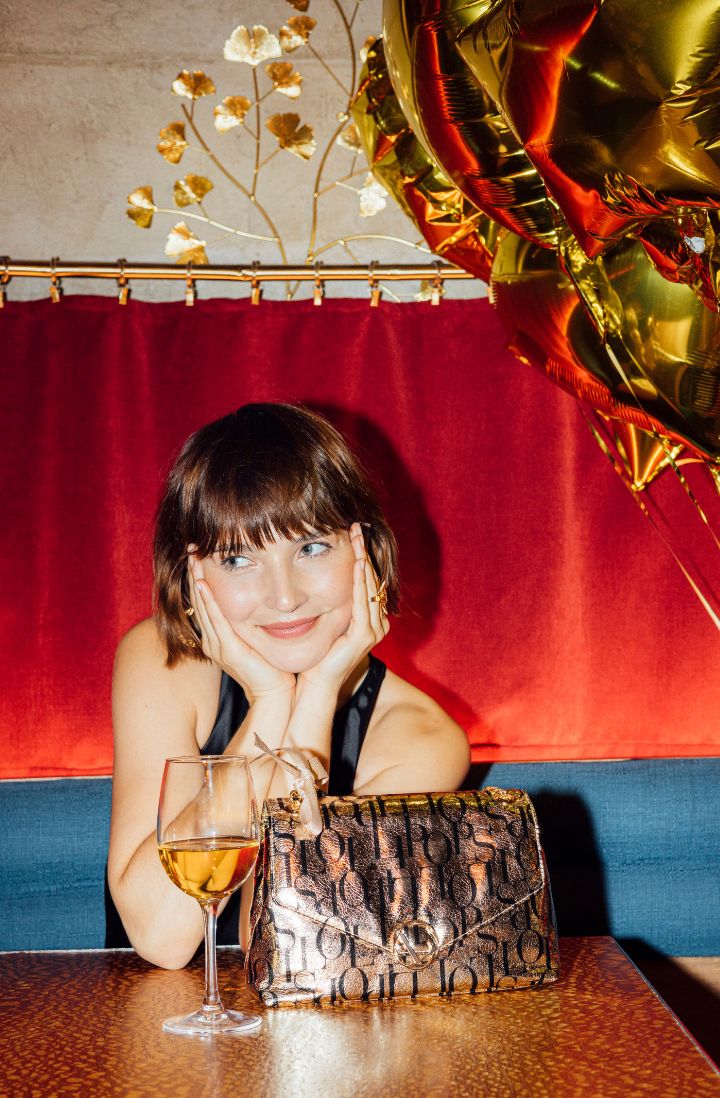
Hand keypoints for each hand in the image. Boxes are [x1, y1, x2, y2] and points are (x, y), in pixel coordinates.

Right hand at [188, 560, 295, 703]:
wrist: (274, 693)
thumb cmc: (270, 667)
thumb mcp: (255, 638)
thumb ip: (250, 622)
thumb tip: (257, 601)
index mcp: (216, 638)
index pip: (204, 602)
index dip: (198, 578)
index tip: (198, 555)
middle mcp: (212, 641)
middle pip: (198, 601)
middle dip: (194, 574)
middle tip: (191, 548)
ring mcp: (217, 646)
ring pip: (203, 607)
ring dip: (197, 581)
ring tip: (193, 558)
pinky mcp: (228, 650)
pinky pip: (216, 620)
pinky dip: (209, 601)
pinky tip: (203, 584)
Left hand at [298, 523, 389, 693]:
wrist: (315, 685)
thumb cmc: (315, 656)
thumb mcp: (325, 621)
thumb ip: (329, 603)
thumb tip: (316, 579)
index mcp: (370, 619)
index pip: (367, 581)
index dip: (362, 555)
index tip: (353, 532)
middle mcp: (377, 623)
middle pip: (372, 579)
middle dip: (364, 551)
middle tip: (357, 526)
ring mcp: (374, 630)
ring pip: (369, 587)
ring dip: (363, 560)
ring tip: (357, 537)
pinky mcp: (364, 635)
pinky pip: (363, 602)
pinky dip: (359, 581)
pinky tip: (356, 563)